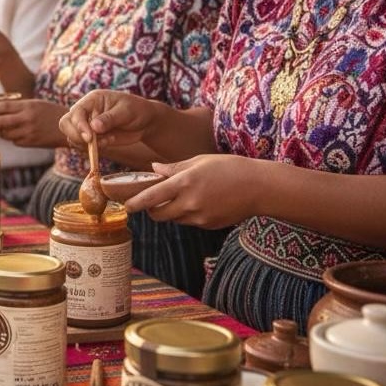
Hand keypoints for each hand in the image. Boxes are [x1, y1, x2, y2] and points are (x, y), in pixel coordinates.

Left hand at [0, 99, 65, 147]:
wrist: (68, 127)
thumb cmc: (50, 113)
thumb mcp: (36, 104)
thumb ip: (19, 107)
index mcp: (28, 106)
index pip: (5, 106)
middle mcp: (27, 119)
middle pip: (1, 121)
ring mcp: (29, 132)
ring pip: (7, 134)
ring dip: (2, 131)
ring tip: (2, 128)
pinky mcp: (31, 142)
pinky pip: (15, 141)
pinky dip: (13, 138)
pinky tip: (16, 134)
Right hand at [59, 90, 157, 149]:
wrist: (145, 123)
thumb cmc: (137, 110)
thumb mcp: (126, 111)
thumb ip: (110, 118)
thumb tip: (94, 127)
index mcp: (91, 100)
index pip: (75, 112)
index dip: (79, 126)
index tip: (89, 138)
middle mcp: (85, 112)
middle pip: (65, 124)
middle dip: (75, 135)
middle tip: (92, 143)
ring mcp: (87, 126)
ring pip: (72, 137)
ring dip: (86, 145)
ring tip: (107, 141)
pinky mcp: (91, 138)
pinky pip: (83, 147)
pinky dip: (93, 149)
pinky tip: (109, 142)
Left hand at [125, 154, 267, 229]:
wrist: (259, 187)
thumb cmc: (230, 167)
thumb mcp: (200, 160)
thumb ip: (174, 167)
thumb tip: (153, 168)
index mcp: (185, 183)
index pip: (151, 197)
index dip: (135, 203)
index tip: (126, 205)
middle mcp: (190, 203)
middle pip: (158, 214)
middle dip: (151, 209)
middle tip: (152, 201)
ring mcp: (199, 217)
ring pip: (174, 219)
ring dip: (170, 211)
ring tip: (183, 196)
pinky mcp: (208, 225)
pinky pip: (189, 222)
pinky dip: (188, 214)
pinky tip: (202, 201)